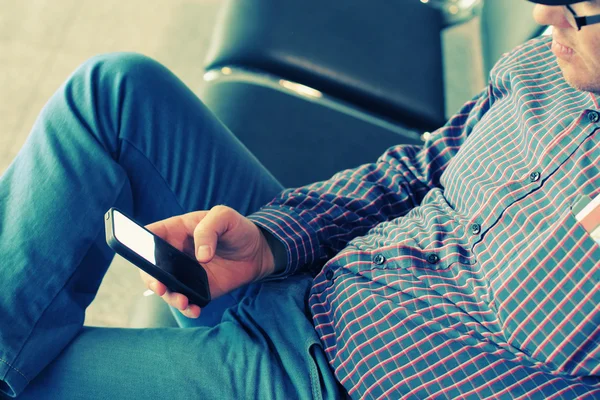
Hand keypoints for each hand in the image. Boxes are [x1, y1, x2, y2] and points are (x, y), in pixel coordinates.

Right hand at [139, 206, 274, 317]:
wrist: (259, 251)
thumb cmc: (237, 228)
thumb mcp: (225, 217)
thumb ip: (209, 229)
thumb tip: (200, 256)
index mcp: (177, 230)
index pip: (151, 235)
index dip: (140, 244)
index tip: (142, 255)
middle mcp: (176, 254)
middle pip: (152, 266)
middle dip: (151, 278)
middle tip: (160, 286)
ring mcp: (185, 273)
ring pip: (167, 287)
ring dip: (170, 296)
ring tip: (183, 301)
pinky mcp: (199, 289)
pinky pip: (187, 300)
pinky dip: (188, 307)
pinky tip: (195, 309)